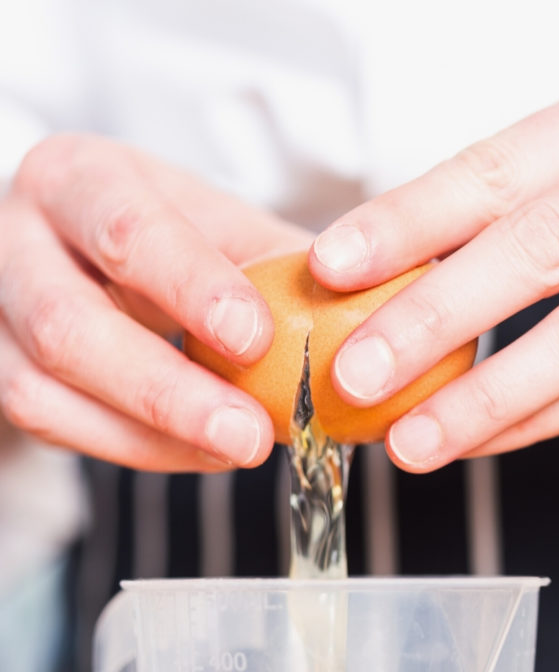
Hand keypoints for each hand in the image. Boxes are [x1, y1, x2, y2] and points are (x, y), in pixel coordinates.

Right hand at [0, 134, 310, 469]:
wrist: (73, 252)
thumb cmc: (158, 234)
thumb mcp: (211, 223)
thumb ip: (272, 263)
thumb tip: (369, 316)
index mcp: (78, 180)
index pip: (126, 229)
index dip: (190, 287)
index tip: (257, 337)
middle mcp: (18, 240)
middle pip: (69, 326)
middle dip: (167, 390)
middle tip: (251, 434)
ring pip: (45, 391)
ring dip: (149, 436)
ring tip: (235, 451)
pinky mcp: (0, 373)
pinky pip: (54, 427)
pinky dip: (133, 449)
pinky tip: (197, 453)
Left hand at [309, 54, 558, 470]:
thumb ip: (514, 209)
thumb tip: (377, 277)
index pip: (499, 167)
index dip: (409, 221)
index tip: (332, 265)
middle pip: (542, 246)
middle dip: (435, 317)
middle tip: (355, 373)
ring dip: (486, 395)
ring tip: (410, 439)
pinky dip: (542, 420)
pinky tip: (479, 441)